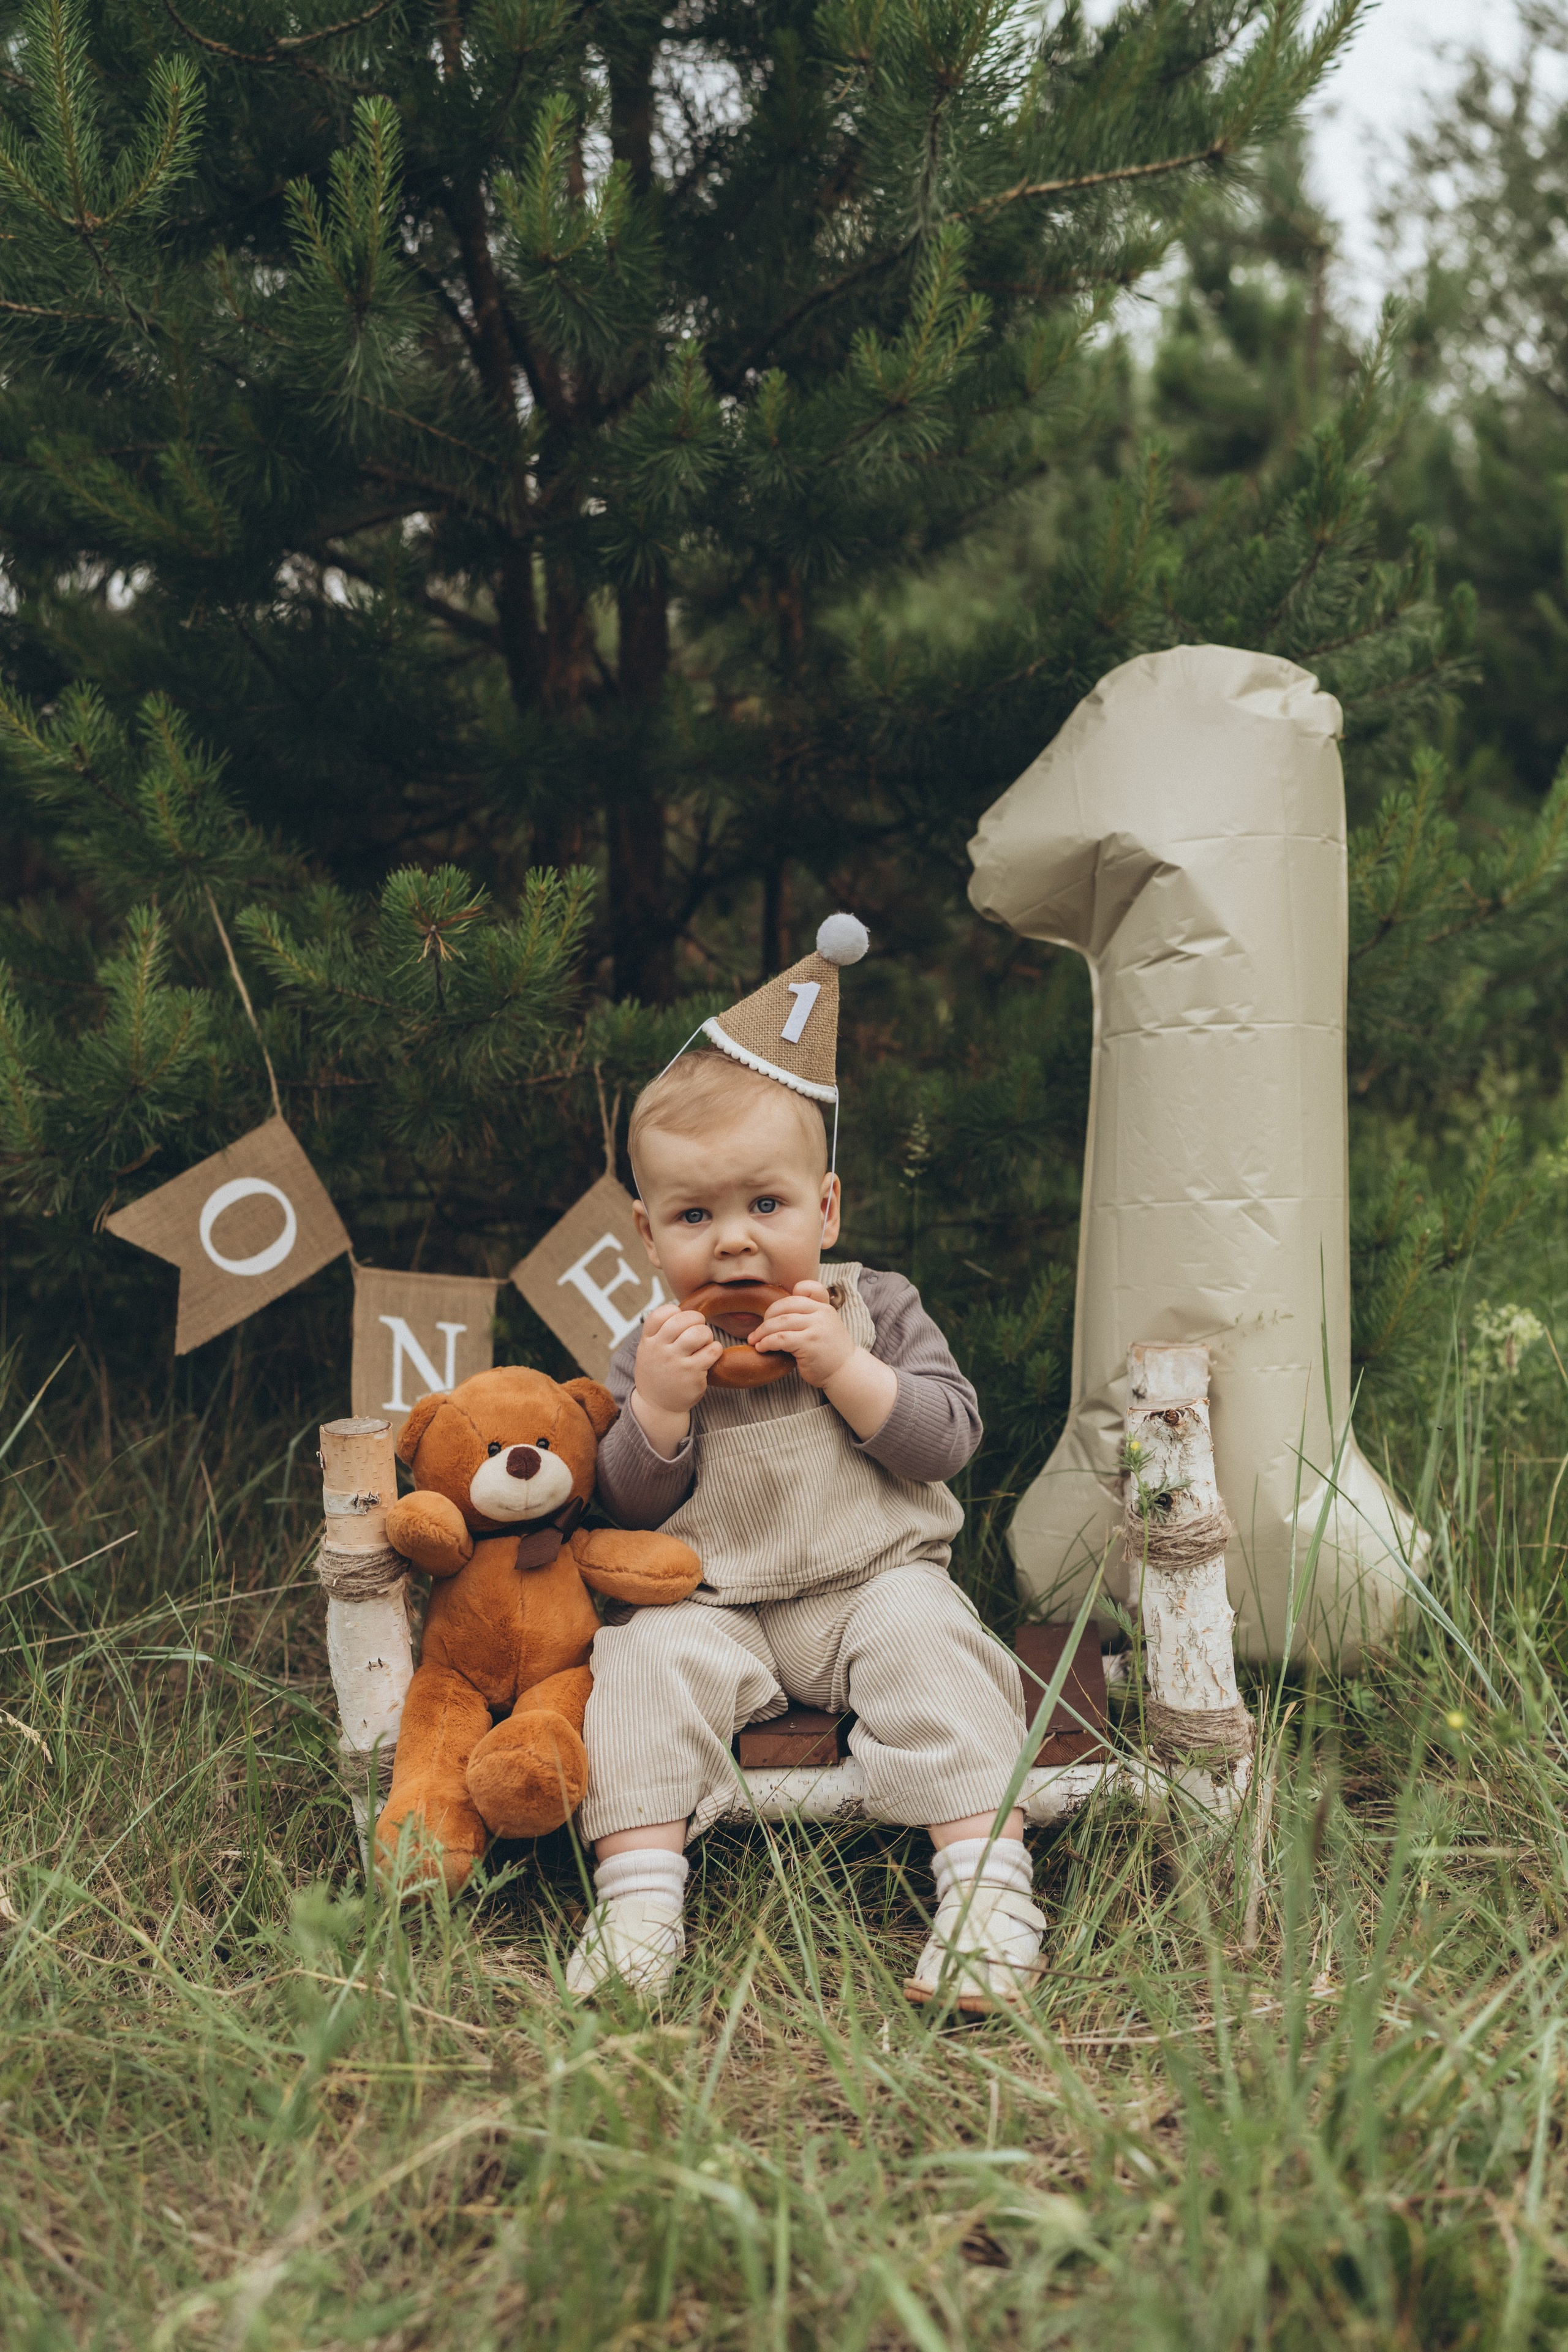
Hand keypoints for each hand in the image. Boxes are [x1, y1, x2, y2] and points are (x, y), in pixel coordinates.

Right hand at [630, 1299, 723, 1455]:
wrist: (657, 1407)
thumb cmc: (657, 1374)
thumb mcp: (648, 1351)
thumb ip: (659, 1331)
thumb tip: (681, 1310)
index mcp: (648, 1341)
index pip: (660, 1313)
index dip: (676, 1312)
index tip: (680, 1321)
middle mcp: (660, 1350)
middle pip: (683, 1319)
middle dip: (697, 1320)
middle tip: (699, 1329)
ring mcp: (676, 1362)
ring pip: (699, 1333)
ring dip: (707, 1334)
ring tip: (704, 1343)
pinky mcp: (693, 1374)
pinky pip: (713, 1350)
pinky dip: (716, 1349)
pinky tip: (710, 1355)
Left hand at [752, 1281, 855, 1388]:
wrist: (845, 1372)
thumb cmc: (829, 1352)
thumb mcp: (824, 1326)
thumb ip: (809, 1315)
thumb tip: (777, 1312)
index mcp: (824, 1307)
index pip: (804, 1288)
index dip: (786, 1299)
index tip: (773, 1315)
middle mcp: (822, 1313)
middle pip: (785, 1306)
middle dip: (767, 1317)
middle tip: (758, 1330)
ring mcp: (816, 1328)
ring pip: (780, 1322)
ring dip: (762, 1332)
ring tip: (754, 1340)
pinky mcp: (809, 1344)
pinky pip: (781, 1338)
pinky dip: (767, 1342)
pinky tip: (761, 1348)